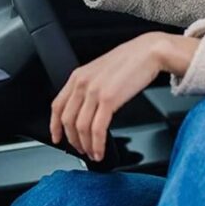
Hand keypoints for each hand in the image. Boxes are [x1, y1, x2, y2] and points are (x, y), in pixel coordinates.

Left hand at [50, 32, 200, 160]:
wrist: (149, 52)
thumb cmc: (131, 60)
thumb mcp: (101, 71)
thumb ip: (90, 87)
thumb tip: (87, 109)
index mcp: (78, 76)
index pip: (57, 106)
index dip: (55, 126)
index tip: (57, 137)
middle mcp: (82, 84)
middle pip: (68, 120)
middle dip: (72, 140)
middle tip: (81, 150)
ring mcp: (94, 91)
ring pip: (81, 127)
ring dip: (86, 145)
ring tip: (93, 153)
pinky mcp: (109, 100)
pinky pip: (97, 129)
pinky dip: (97, 144)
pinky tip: (101, 150)